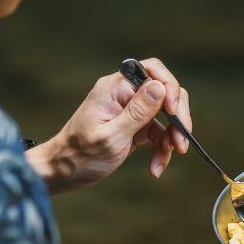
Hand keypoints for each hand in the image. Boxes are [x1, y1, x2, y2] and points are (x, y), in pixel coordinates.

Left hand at [27, 58, 191, 193]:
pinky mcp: (134, 126)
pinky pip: (158, 132)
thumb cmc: (78, 156)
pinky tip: (156, 168)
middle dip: (177, 117)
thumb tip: (160, 87)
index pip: (152, 71)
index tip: (174, 114)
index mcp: (115, 88)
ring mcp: (130, 110)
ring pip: (165, 115)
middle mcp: (124, 94)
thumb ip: (137, 112)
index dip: (169, 88)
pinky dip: (161, 149)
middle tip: (181, 142)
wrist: (61, 172)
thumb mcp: (111, 137)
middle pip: (165, 92)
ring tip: (169, 157)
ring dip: (171, 137)